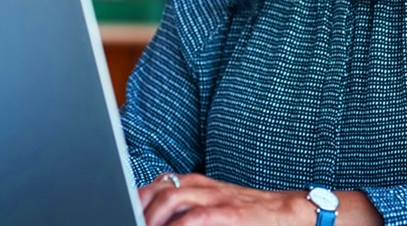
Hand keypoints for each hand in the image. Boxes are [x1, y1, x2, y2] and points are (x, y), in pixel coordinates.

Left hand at [139, 172, 309, 225]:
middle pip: (156, 191)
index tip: (121, 211)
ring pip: (170, 199)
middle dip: (137, 209)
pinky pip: (195, 217)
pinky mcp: (228, 212)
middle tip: (129, 221)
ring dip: (152, 218)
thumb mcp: (211, 205)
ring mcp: (214, 197)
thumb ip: (184, 210)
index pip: (153, 186)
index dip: (133, 200)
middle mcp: (200, 185)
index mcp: (193, 184)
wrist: (285, 212)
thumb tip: (153, 218)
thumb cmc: (245, 213)